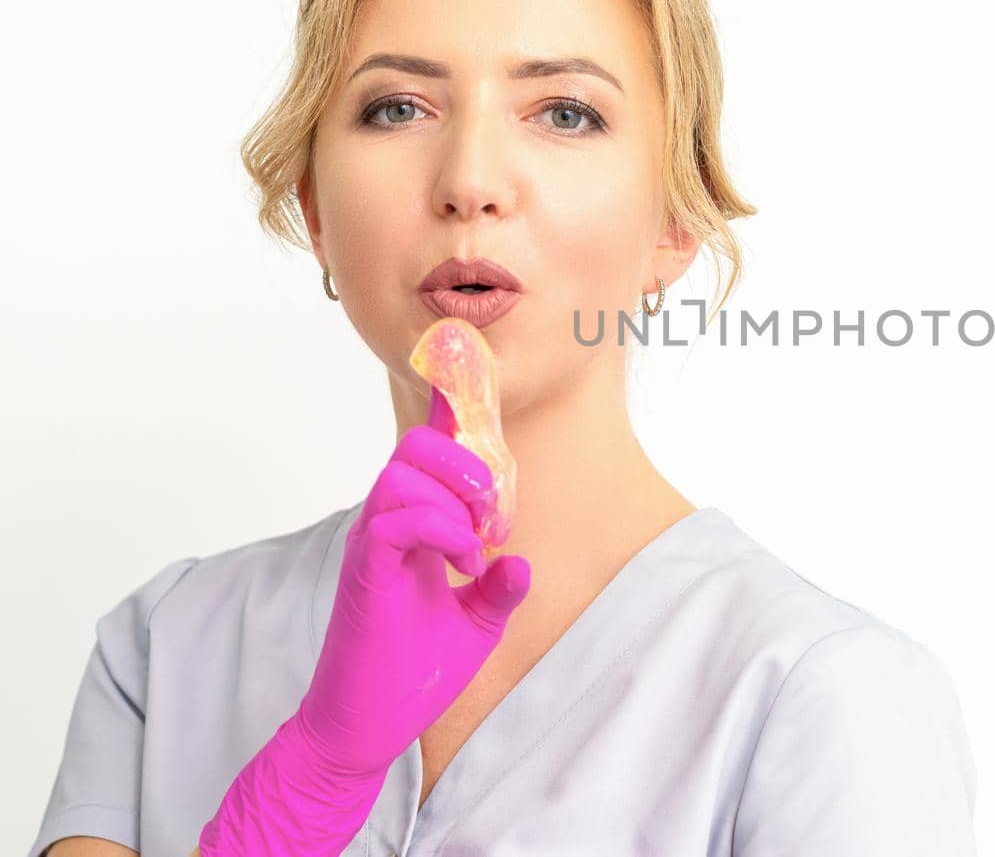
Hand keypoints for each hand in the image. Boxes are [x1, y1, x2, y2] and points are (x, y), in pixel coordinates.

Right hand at [198, 388, 531, 854]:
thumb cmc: (410, 674)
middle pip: (416, 444)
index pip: (427, 456)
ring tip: (476, 545)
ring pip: (402, 471)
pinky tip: (461, 563)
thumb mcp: (475, 626)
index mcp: (411, 526)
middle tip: (494, 516)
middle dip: (467, 463)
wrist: (365, 726)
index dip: (449, 414)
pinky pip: (394, 517)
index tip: (465, 376)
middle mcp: (386, 524)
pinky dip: (439, 529)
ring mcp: (371, 543)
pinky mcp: (364, 570)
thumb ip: (498, 590)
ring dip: (455, 496)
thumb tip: (523, 564)